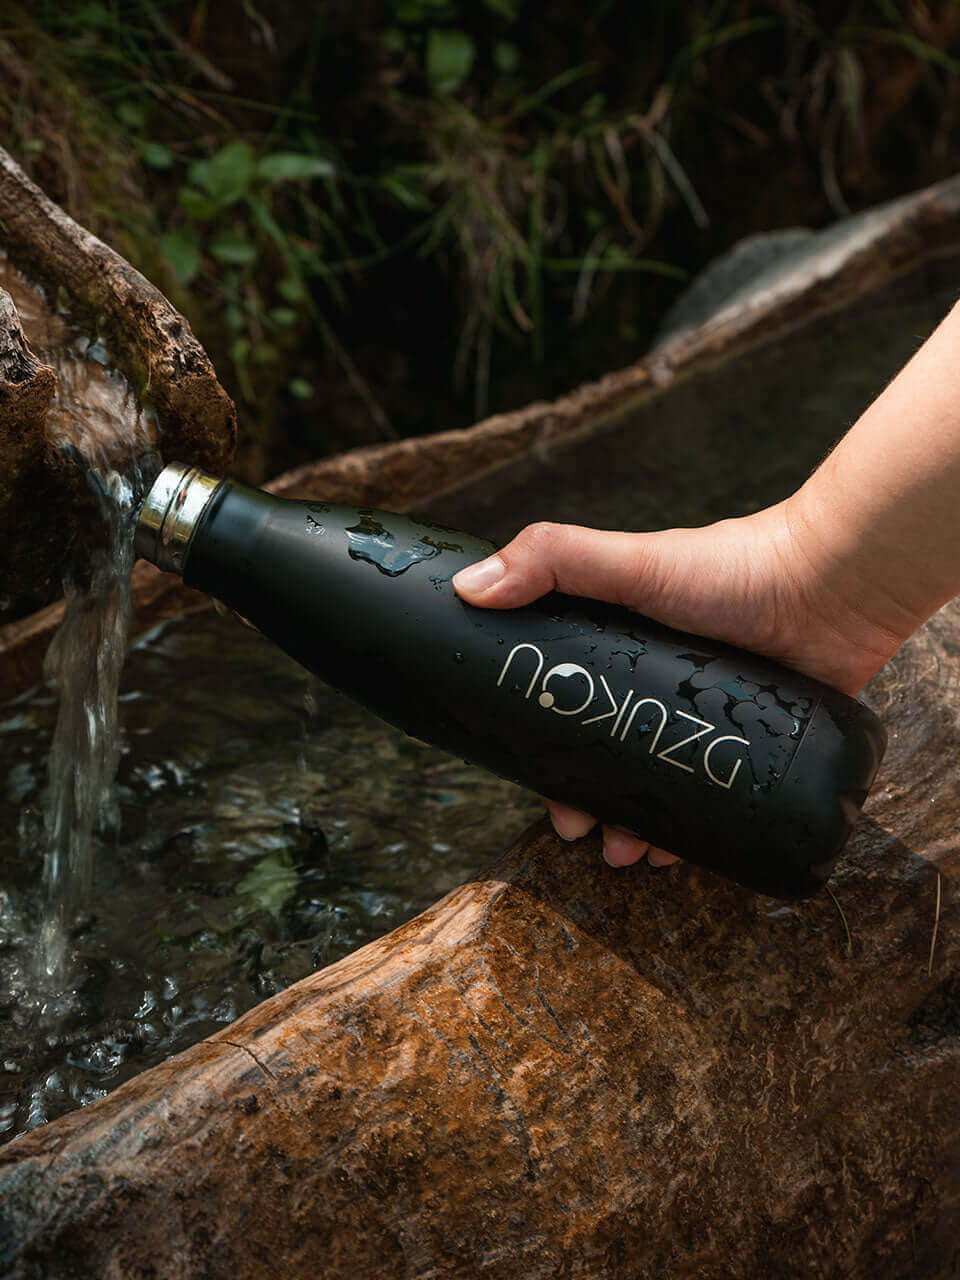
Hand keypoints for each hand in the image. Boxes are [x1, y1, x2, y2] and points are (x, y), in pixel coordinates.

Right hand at [452, 495, 911, 868]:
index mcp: (622, 647)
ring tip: (633, 855)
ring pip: (661, 788)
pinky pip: (716, 801)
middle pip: (612, 758)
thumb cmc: (732, 567)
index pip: (571, 709)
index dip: (550, 755)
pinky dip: (693, 833)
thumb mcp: (630, 561)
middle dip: (592, 804)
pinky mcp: (755, 746)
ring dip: (638, 828)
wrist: (833, 586)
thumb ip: (553, 560)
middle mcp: (662, 687)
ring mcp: (709, 720)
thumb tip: (470, 587)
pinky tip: (680, 854)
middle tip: (585, 833)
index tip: (544, 791)